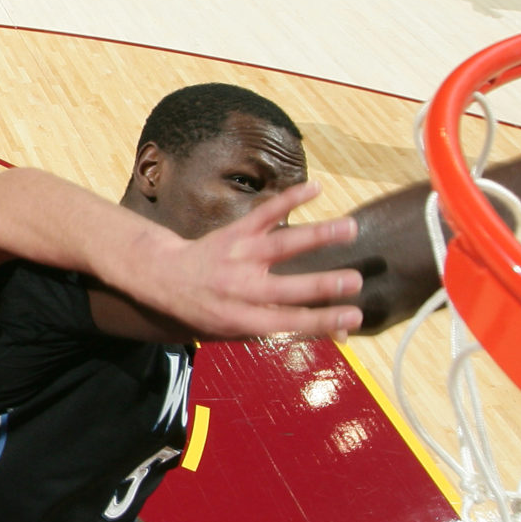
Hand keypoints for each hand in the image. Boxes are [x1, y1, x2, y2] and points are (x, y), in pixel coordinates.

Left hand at [142, 181, 361, 337]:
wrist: (165, 278)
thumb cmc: (208, 310)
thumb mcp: (237, 331)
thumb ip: (285, 330)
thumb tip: (338, 333)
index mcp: (243, 318)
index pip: (289, 322)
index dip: (322, 321)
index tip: (353, 318)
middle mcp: (242, 288)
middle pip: (288, 288)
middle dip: (323, 285)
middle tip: (356, 280)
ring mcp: (240, 256)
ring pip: (282, 245)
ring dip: (318, 236)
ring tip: (349, 228)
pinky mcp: (237, 232)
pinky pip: (265, 213)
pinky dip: (290, 199)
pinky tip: (316, 188)